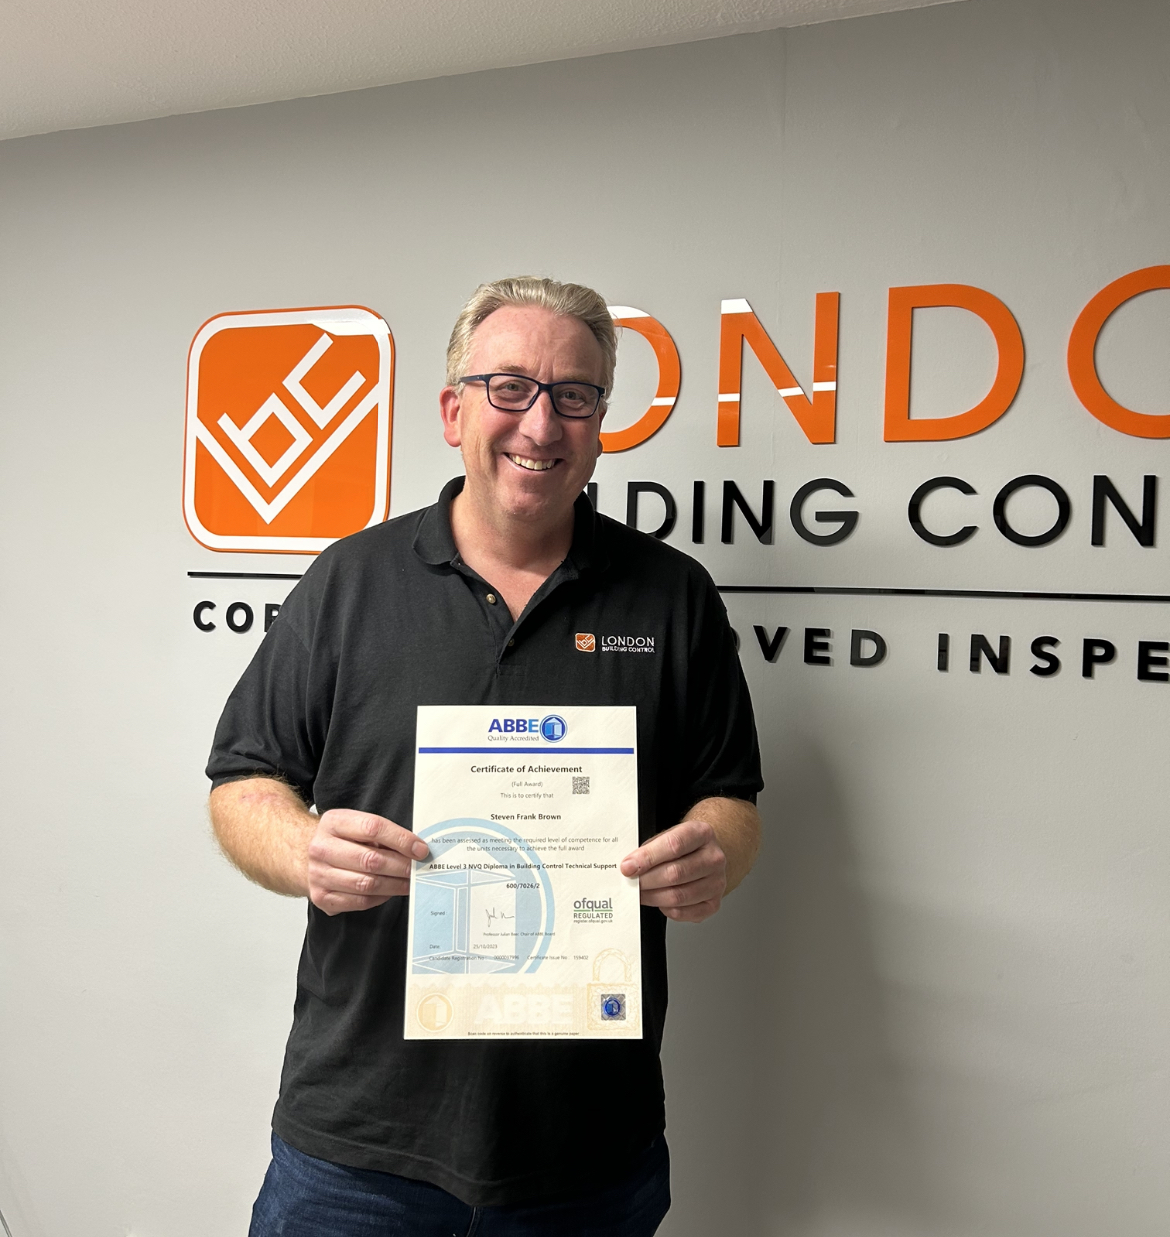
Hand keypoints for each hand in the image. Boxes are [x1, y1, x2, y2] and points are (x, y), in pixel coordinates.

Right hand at [306, 809, 428, 915]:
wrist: (304, 856)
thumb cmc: (341, 840)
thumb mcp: (356, 825)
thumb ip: (383, 834)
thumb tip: (416, 848)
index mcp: (333, 822)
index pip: (372, 828)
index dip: (401, 839)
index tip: (420, 849)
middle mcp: (321, 848)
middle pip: (370, 859)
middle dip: (401, 866)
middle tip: (418, 869)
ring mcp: (319, 875)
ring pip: (366, 884)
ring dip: (394, 884)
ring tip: (409, 882)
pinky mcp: (322, 897)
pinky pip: (360, 901)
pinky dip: (381, 897)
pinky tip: (390, 890)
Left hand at [619, 819, 727, 922]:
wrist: (704, 855)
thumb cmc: (682, 847)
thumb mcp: (667, 836)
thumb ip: (650, 849)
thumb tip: (629, 867)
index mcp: (702, 834)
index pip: (674, 845)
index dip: (648, 857)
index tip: (628, 867)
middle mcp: (714, 858)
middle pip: (675, 873)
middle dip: (646, 880)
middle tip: (630, 882)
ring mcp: (717, 883)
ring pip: (678, 896)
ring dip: (652, 896)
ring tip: (640, 892)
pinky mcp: (713, 904)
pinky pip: (683, 912)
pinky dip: (665, 909)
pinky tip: (659, 899)